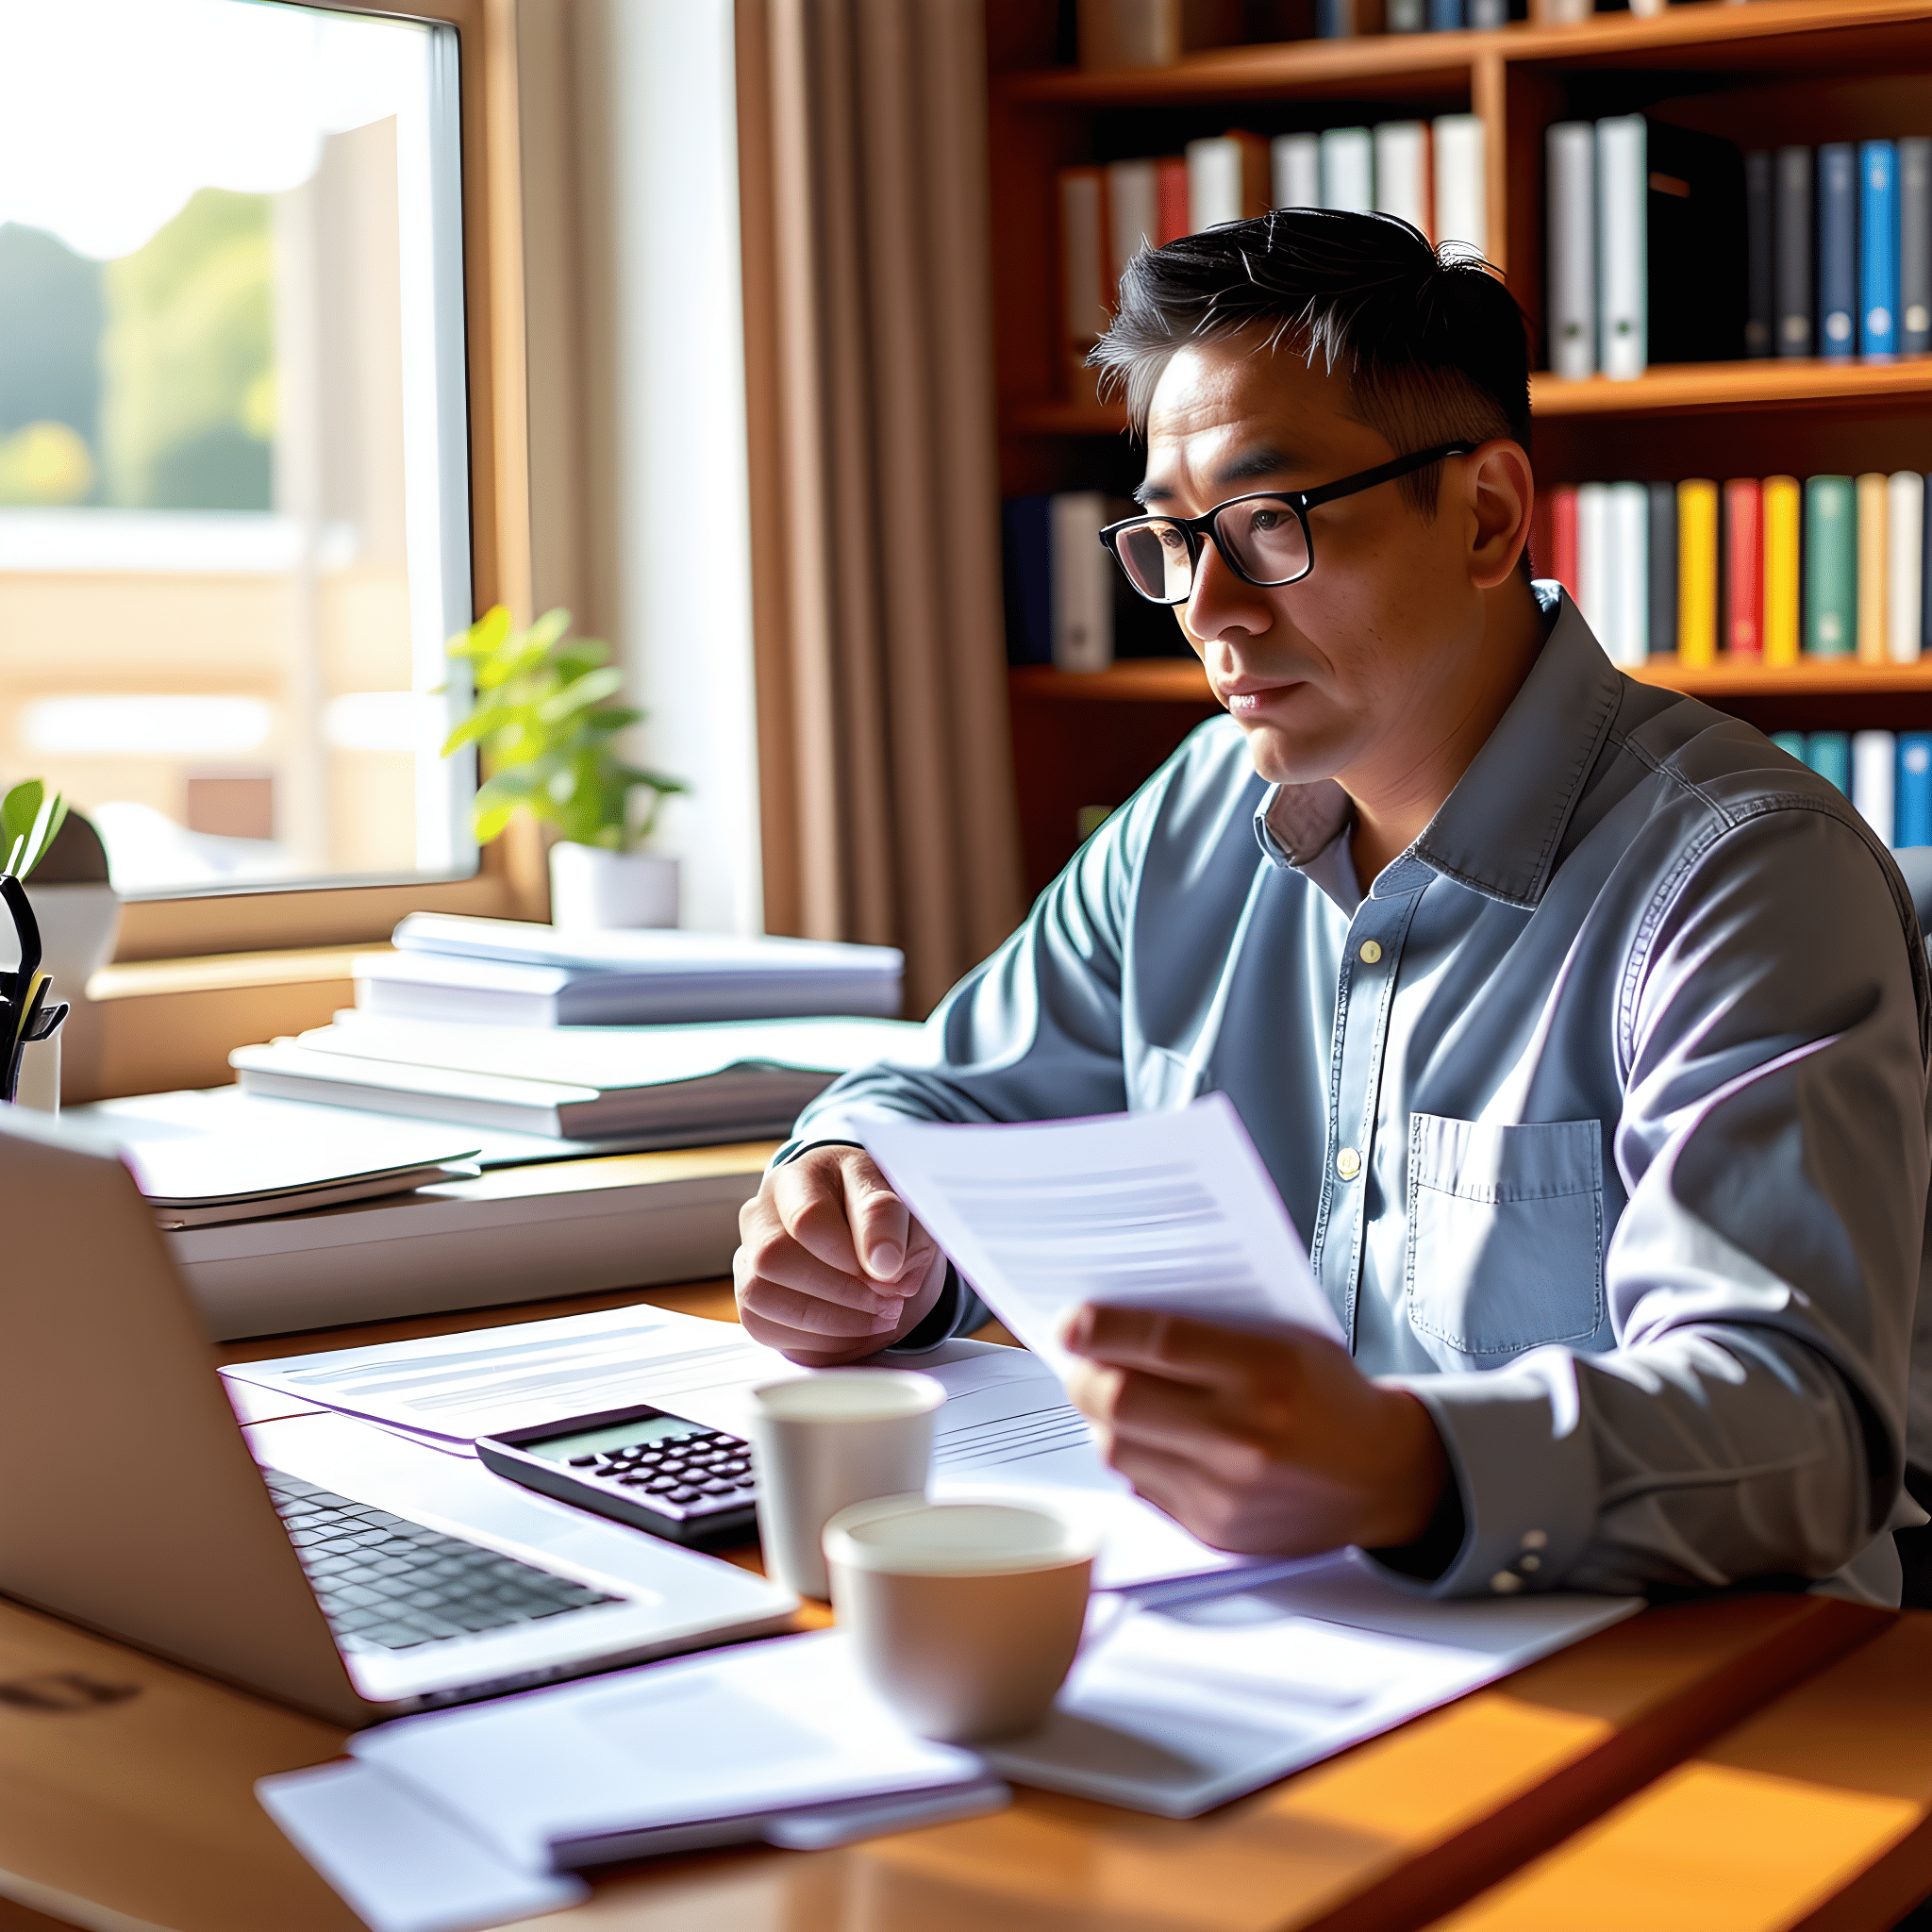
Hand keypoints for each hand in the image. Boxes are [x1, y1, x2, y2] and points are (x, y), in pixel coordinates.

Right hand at [734, 1145, 949, 1365]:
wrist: (864, 1233)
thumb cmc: (877, 1211)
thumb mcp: (901, 1199)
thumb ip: (893, 1224)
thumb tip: (885, 1267)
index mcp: (801, 1176)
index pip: (808, 1215)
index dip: (852, 1250)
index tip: (894, 1270)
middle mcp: (763, 1212)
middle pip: (774, 1256)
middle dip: (840, 1290)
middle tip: (890, 1300)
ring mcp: (748, 1254)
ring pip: (761, 1295)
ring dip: (830, 1320)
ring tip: (879, 1316)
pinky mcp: (749, 1296)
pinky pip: (762, 1327)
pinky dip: (815, 1339)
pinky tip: (854, 1329)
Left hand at [1060, 1305, 1446, 1555]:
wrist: (1381, 1476)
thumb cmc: (1328, 1395)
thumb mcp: (1285, 1338)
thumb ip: (1208, 1327)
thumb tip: (1114, 1319)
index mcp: (1267, 1372)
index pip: (1159, 1342)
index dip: (1101, 1329)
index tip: (1071, 1322)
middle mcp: (1244, 1437)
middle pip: (1120, 1401)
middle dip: (1083, 1376)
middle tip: (1080, 1361)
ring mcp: (1225, 1492)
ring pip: (1117, 1449)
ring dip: (1100, 1418)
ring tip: (1112, 1396)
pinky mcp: (1213, 1531)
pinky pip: (1139, 1486)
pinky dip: (1131, 1455)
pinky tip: (1146, 1436)